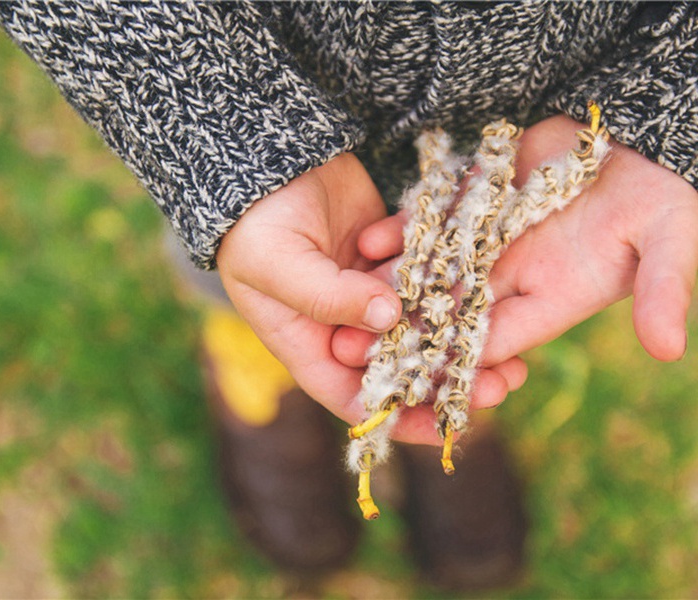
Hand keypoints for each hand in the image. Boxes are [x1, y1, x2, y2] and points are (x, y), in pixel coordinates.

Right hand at [217, 153, 526, 443]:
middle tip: (504, 380)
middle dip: (449, 377)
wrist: (267, 160)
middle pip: (401, 366)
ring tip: (512, 339)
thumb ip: (328, 297)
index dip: (403, 417)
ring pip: (422, 322)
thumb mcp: (278, 264)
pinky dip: (448, 277)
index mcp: (309, 345)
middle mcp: (342, 327)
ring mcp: (368, 291)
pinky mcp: (389, 258)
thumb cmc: (256, 222)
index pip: (357, 398)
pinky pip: (425, 276)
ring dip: (462, 330)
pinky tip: (481, 276)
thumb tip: (387, 320)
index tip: (454, 422)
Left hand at [340, 115, 697, 373]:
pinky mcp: (474, 204)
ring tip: (346, 299)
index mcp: (550, 299)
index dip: (455, 363)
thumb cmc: (660, 193)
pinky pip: (432, 223)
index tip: (411, 383)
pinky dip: (404, 231)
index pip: (496, 340)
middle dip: (402, 333)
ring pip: (432, 270)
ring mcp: (488, 241)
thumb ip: (661, 288)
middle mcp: (512, 276)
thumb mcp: (668, 239)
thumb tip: (671, 348)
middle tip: (353, 350)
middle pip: (450, 312)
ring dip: (390, 285)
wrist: (638, 133)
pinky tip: (369, 241)